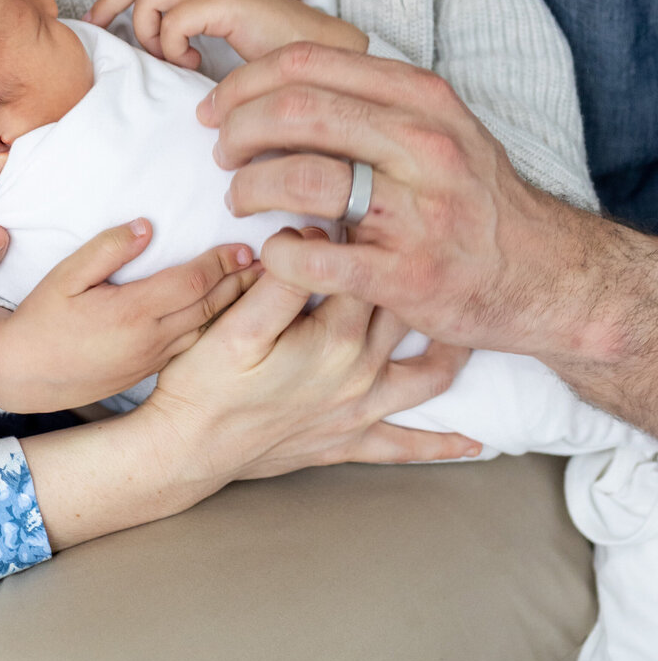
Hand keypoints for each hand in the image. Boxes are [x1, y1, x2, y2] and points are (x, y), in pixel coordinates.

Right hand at [0, 219, 258, 412]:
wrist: (21, 375)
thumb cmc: (40, 320)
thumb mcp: (64, 276)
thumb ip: (106, 249)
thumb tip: (146, 226)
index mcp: (133, 312)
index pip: (191, 283)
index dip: (222, 264)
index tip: (246, 247)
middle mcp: (151, 339)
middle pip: (210, 308)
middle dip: (242, 284)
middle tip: (273, 264)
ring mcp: (153, 359)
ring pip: (207, 331)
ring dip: (236, 309)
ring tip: (262, 288)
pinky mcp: (149, 372)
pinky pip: (194, 347)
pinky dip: (218, 330)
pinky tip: (232, 319)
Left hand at [88, 0, 367, 68]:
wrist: (317, 50)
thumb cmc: (270, 44)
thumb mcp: (219, 23)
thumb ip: (188, 15)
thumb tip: (148, 32)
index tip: (96, 19)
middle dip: (112, 6)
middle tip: (106, 34)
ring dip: (152, 36)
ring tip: (175, 58)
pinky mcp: (227, 1)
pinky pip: (174, 22)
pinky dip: (175, 48)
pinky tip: (195, 63)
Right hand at [148, 229, 479, 486]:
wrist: (188, 451)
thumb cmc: (205, 384)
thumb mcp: (234, 324)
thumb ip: (281, 281)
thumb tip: (315, 238)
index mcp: (334, 339)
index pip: (364, 270)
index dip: (361, 235)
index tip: (357, 209)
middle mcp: (361, 375)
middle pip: (405, 313)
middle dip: (416, 278)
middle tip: (429, 246)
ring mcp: (360, 411)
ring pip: (427, 376)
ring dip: (453, 349)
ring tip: (471, 324)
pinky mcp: (350, 442)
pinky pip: (407, 446)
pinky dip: (442, 445)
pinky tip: (474, 442)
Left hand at [197, 40, 589, 357]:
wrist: (547, 276)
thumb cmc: (475, 200)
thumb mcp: (440, 127)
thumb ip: (372, 101)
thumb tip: (279, 85)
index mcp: (422, 98)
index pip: (307, 63)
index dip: (245, 82)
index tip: (218, 106)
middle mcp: (423, 145)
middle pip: (294, 111)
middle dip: (236, 129)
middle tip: (221, 152)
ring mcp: (417, 212)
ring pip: (298, 178)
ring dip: (247, 188)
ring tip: (240, 199)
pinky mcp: (405, 276)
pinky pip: (312, 258)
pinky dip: (277, 254)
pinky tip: (277, 252)